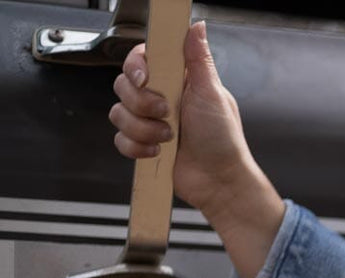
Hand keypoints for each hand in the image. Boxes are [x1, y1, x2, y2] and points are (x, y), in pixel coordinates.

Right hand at [110, 21, 282, 277]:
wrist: (221, 182)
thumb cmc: (224, 140)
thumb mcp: (213, 94)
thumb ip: (199, 59)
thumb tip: (196, 26)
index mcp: (179, 80)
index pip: (142, 59)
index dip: (136, 66)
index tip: (145, 79)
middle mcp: (162, 98)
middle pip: (124, 85)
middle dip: (142, 103)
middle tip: (168, 115)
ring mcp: (151, 121)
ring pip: (119, 113)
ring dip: (143, 128)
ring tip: (169, 138)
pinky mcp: (143, 144)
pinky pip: (120, 139)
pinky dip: (137, 147)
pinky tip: (159, 153)